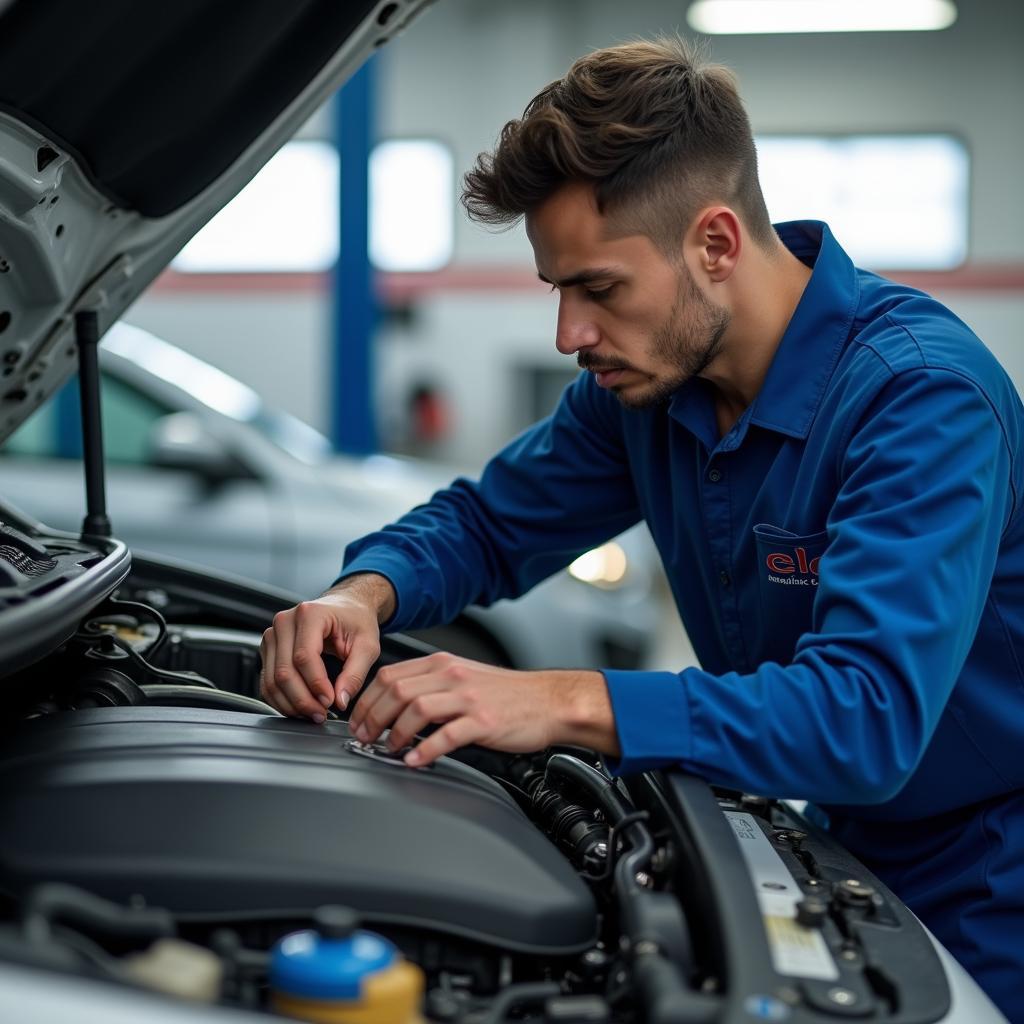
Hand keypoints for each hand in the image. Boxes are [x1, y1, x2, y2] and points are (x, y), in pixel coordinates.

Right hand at [260, 574, 394, 720]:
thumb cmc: (356, 620)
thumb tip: (340, 701)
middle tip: (322, 713)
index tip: (330, 701)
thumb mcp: (367, 645)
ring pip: (272, 680)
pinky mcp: (269, 649)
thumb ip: (356, 674)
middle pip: (284, 671)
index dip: (316, 684)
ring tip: (313, 713)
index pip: (304, 657)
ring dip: (291, 704)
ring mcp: (273, 635)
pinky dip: (281, 700)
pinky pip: (267, 681)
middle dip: (303, 699)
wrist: (346, 607)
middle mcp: (285, 622)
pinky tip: (300, 707)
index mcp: (310, 614)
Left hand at [347, 653, 618, 766]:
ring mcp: (468, 698)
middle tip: (364, 738)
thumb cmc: (508, 695)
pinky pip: (446, 736)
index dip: (366, 699)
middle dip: (372, 717)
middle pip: (396, 691)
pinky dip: (424, 750)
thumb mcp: (464, 677)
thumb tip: (396, 705)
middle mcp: (452, 675)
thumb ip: (432, 686)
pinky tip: (415, 761)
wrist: (549, 701)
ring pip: (415, 709)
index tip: (357, 719)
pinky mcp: (484, 722)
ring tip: (388, 749)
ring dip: (394, 733)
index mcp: (443, 664)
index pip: (389, 675)